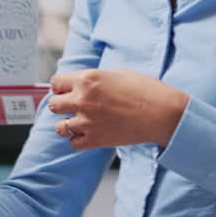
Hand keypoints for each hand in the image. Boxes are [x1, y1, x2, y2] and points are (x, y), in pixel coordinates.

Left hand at [49, 68, 188, 149]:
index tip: (66, 90)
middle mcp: (83, 99)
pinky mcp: (95, 140)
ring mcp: (87, 121)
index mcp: (87, 79)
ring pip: (59, 127)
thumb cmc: (145, 90)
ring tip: (79, 122)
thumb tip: (85, 84)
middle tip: (72, 106)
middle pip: (54, 104)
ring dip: (67, 124)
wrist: (161, 113)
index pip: (56, 83)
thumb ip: (95, 79)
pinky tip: (88, 134)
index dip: (61, 86)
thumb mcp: (117, 73)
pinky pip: (73, 143)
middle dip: (61, 104)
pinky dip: (78, 140)